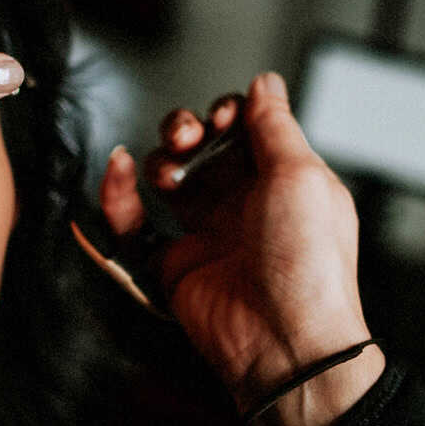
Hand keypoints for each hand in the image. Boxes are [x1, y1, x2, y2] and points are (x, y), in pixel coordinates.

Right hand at [99, 72, 383, 425]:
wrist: (285, 341)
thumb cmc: (307, 264)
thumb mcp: (302, 175)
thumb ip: (276, 125)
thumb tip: (265, 84)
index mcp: (285, 182)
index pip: (248, 129)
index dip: (229, 113)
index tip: (221, 117)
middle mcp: (248, 205)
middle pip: (204, 148)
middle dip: (188, 130)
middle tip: (186, 135)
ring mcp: (211, 234)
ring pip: (169, 178)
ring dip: (159, 159)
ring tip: (166, 169)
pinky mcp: (175, 265)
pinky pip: (136, 224)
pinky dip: (118, 195)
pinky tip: (117, 171)